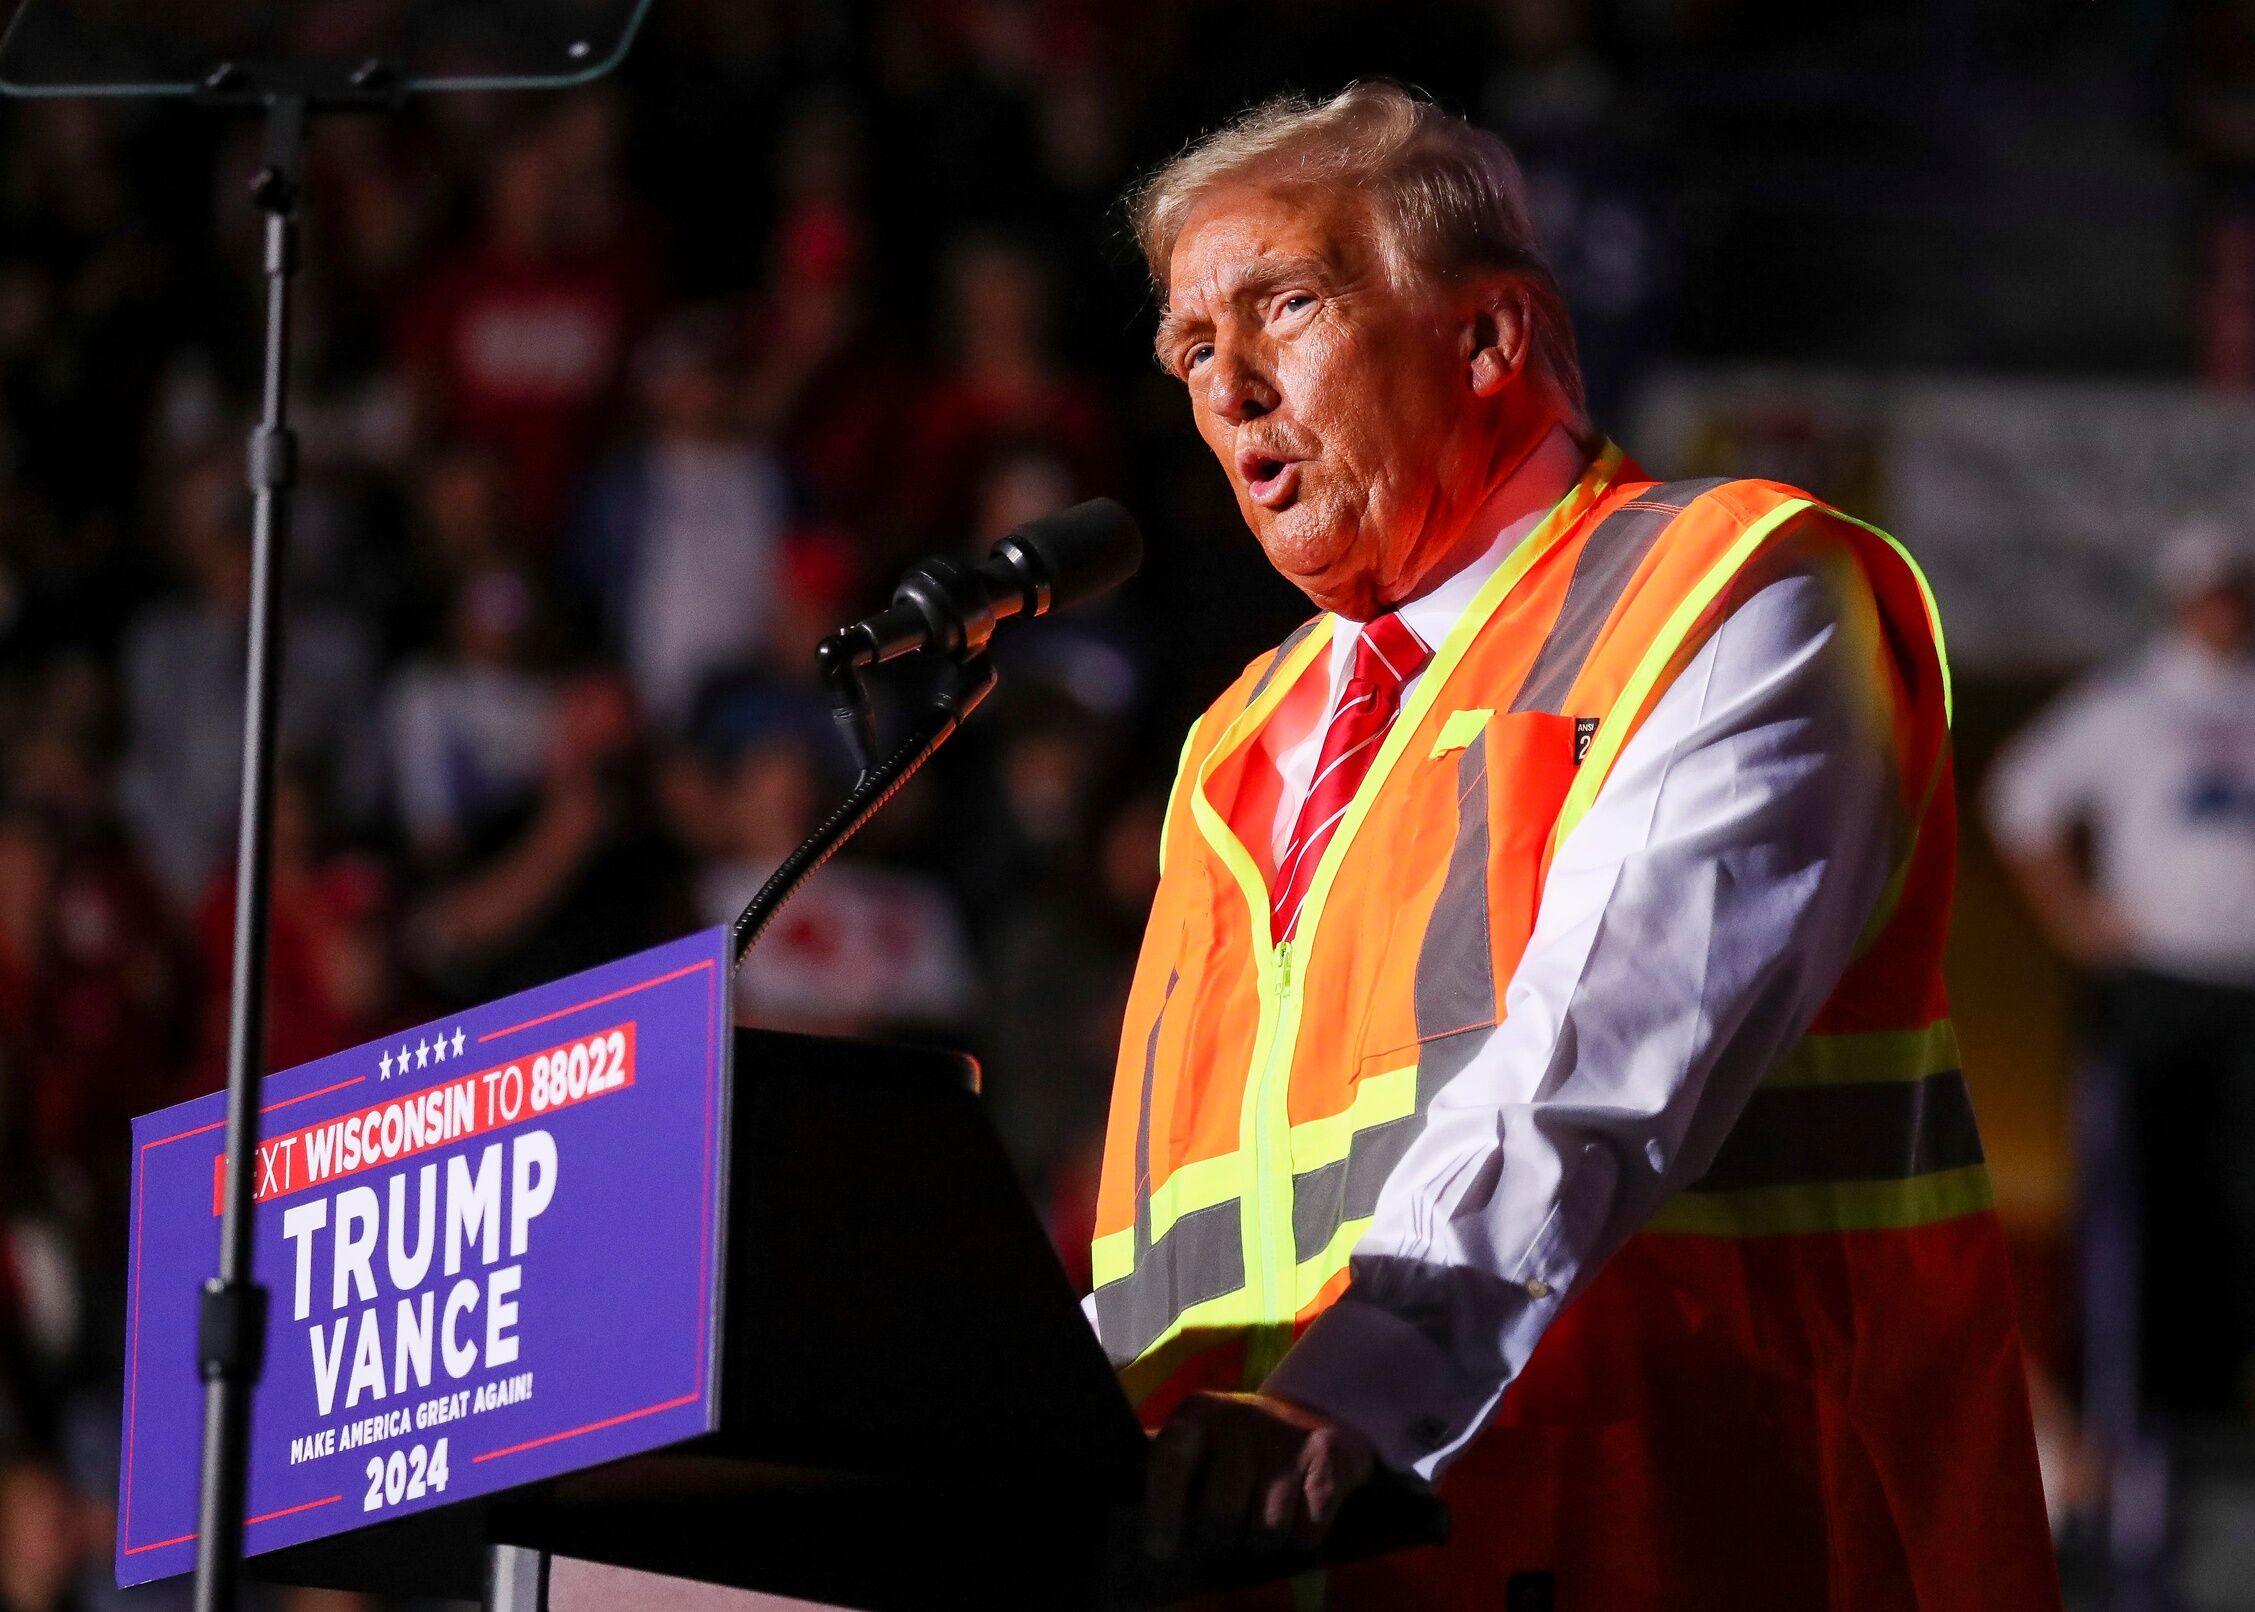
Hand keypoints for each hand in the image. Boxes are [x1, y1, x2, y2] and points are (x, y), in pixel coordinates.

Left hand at [1144, 1391, 1376, 1560]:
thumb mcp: (1198, 1442)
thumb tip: (1143, 1522)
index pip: (1170, 1462)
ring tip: (1259, 1524)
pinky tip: (1295, 1517)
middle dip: (1221, 1537)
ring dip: (1262, 1541)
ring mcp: (1285, 1435)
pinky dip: (1300, 1537)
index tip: (1162, 1549)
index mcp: (1197, 1415)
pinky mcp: (1326, 1454)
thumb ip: (1170, 1472)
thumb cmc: (1237, 1444)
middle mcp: (1240, 1418)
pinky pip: (1308, 1528)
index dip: (1162, 1510)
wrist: (1311, 1413)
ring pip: (1267, 1528)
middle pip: (1223, 1511)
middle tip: (1222, 1537)